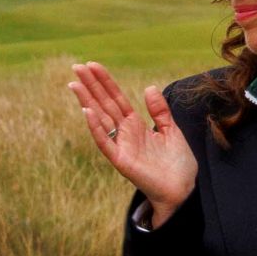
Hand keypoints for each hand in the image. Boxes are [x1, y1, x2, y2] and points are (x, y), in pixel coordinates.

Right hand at [66, 61, 198, 223]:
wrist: (182, 190)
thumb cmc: (177, 164)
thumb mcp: (171, 131)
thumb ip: (159, 111)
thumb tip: (149, 87)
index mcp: (135, 125)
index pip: (116, 98)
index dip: (105, 82)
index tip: (92, 65)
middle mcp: (124, 133)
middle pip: (104, 104)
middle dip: (91, 86)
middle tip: (76, 67)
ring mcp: (120, 146)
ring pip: (100, 119)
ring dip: (87, 101)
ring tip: (74, 84)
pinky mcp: (121, 160)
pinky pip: (105, 142)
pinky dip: (96, 127)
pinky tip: (87, 111)